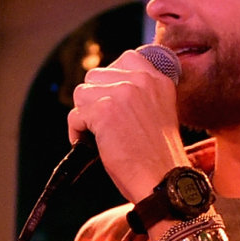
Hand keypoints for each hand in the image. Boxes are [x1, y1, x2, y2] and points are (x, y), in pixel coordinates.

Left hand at [68, 48, 190, 204]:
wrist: (164, 181)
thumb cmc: (159, 157)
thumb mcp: (159, 113)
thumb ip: (140, 94)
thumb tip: (106, 88)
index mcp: (159, 79)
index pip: (125, 59)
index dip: (111, 81)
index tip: (113, 102)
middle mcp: (141, 80)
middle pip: (97, 75)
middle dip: (95, 99)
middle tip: (106, 124)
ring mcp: (122, 92)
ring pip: (82, 93)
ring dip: (85, 115)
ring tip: (100, 135)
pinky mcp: (104, 110)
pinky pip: (75, 115)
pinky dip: (77, 132)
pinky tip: (93, 146)